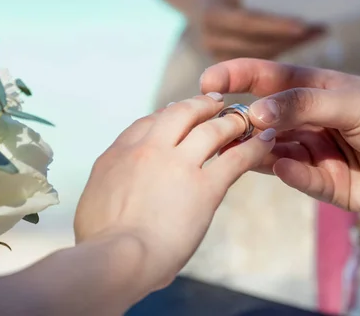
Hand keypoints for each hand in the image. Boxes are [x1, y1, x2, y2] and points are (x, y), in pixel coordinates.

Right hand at [74, 93, 275, 289]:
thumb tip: (119, 185)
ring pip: (211, 129)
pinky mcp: (205, 187)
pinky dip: (253, 146)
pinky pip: (235, 158)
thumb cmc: (100, 241)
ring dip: (231, 120)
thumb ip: (112, 182)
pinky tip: (265, 140)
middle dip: (201, 104)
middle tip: (215, 101)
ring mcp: (178, 164)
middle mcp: (150, 149)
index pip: (148, 122)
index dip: (167, 114)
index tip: (178, 112)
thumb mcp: (94, 199)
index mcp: (120, 153)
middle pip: (180, 113)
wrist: (115, 257)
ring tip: (244, 118)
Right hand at [190, 0, 322, 60]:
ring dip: (292, 44)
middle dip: (290, 37)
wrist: (197, 1)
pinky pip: (260, 61)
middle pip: (258, 43)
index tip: (304, 25)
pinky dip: (284, 49)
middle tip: (319, 28)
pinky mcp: (228, 67)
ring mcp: (219, 55)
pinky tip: (304, 40)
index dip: (276, 26)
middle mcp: (212, 39)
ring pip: (262, 55)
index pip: (249, 22)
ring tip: (317, 32)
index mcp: (213, 15)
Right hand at [201, 60, 359, 216]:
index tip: (207, 81)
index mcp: (314, 90)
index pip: (267, 78)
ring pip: (272, 150)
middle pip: (263, 119)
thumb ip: (302, 105)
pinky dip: (287, 172)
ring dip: (256, 149)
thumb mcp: (350, 101)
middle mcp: (307, 120)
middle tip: (216, 124)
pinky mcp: (324, 183)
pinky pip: (297, 177)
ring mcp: (313, 152)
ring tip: (240, 146)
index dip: (237, 76)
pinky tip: (282, 166)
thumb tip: (256, 113)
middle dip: (239, 119)